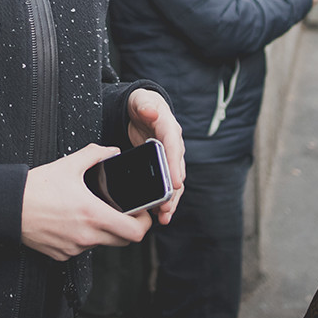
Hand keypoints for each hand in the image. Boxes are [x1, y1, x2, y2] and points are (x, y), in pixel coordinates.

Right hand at [21, 144, 153, 260]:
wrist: (8, 207)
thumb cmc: (36, 188)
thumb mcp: (68, 165)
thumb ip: (95, 154)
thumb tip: (112, 152)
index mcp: (93, 214)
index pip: (135, 232)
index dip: (144, 223)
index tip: (142, 213)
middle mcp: (86, 236)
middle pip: (124, 241)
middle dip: (128, 227)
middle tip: (124, 213)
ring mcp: (74, 248)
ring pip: (102, 244)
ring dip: (104, 231)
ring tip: (92, 213)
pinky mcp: (62, 255)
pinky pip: (82, 249)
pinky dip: (83, 237)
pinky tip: (72, 222)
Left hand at [127, 88, 186, 224]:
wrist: (143, 108)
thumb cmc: (142, 104)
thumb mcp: (141, 100)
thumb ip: (145, 105)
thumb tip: (150, 112)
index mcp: (169, 128)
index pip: (174, 148)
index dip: (175, 166)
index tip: (175, 183)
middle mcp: (174, 145)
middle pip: (177, 171)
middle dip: (172, 191)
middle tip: (165, 208)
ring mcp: (171, 157)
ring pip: (175, 182)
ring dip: (170, 200)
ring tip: (163, 217)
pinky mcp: (164, 166)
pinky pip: (167, 184)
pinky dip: (165, 199)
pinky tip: (159, 214)